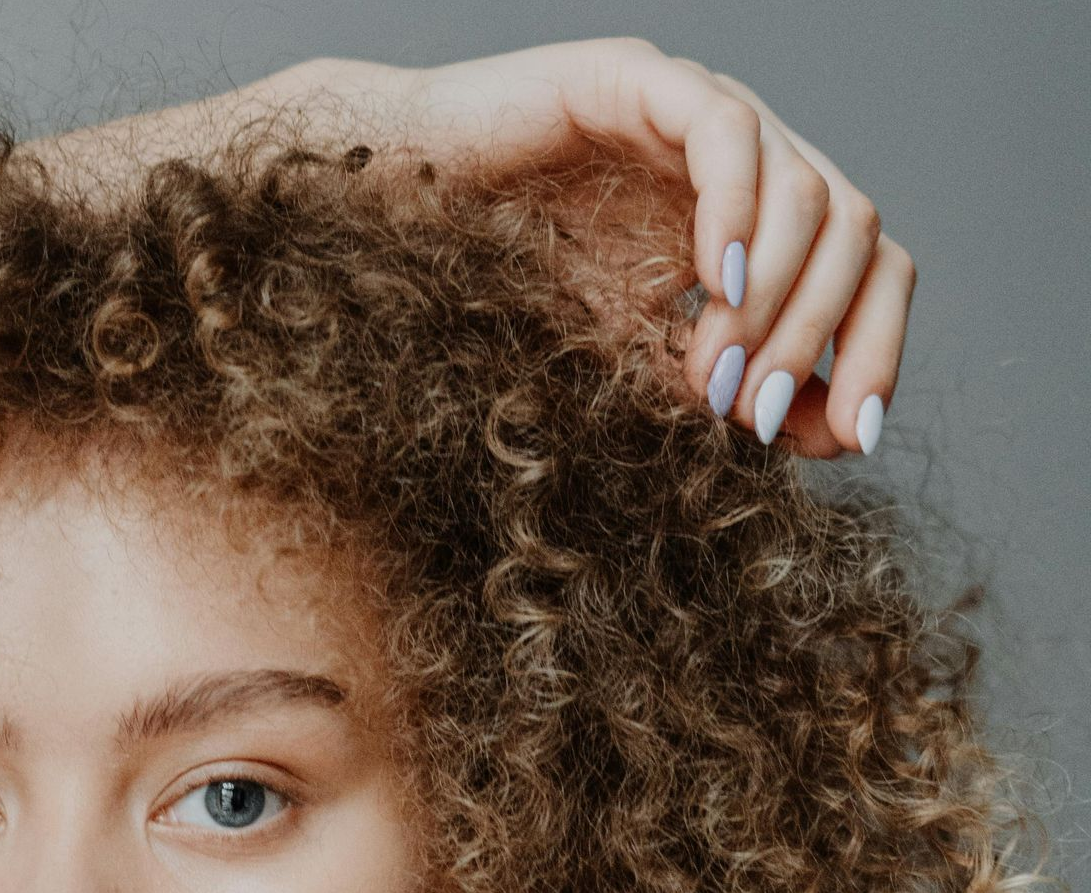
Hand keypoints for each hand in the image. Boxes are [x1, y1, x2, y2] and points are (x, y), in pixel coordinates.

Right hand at [301, 42, 913, 459]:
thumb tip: (834, 433)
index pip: (866, 270)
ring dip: (774, 299)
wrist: (388, 225)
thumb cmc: (495, 292)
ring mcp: (698, 115)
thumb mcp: (633, 365)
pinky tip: (714, 283)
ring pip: (809, 189)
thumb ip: (728, 390)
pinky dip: (735, 213)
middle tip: (754, 416)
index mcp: (755, 222)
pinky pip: (725, 134)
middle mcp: (745, 162)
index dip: (875, 350)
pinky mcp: (639, 83)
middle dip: (820, 337)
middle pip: (859, 230)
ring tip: (709, 376)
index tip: (855, 439)